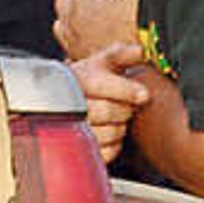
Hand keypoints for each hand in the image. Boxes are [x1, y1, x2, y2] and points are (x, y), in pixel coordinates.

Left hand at [54, 0, 140, 59]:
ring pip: (63, 21)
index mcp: (84, 2)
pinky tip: (91, 38)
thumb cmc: (135, 37)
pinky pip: (69, 41)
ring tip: (91, 11)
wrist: (131, 80)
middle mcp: (72, 22)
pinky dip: (76, 34)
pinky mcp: (79, 60)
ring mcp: (72, 43)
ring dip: (74, 12)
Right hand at [71, 40, 149, 163]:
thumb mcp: (101, 63)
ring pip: (109, 133)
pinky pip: (107, 151)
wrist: (60, 101)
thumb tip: (140, 51)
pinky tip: (109, 131)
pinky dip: (115, 143)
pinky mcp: (79, 151)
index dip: (126, 90)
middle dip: (124, 108)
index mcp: (75, 79)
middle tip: (126, 105)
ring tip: (115, 118)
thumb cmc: (87, 81)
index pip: (101, 85)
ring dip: (120, 126)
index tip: (143, 94)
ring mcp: (71, 130)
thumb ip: (121, 54)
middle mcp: (68, 105)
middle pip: (107, 111)